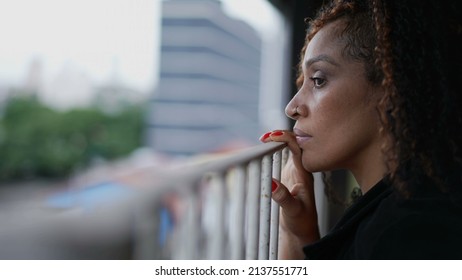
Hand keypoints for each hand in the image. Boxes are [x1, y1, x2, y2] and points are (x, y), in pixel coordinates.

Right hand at [260, 130, 319, 258]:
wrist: (302, 230)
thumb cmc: (302, 222)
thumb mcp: (293, 211)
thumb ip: (283, 198)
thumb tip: (272, 183)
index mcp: (304, 174)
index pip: (297, 148)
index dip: (285, 138)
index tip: (270, 137)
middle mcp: (300, 169)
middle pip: (293, 143)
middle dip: (280, 135)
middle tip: (264, 138)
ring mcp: (293, 171)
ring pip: (288, 148)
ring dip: (277, 141)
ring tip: (264, 140)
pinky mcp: (287, 175)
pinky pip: (282, 156)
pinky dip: (274, 149)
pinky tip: (265, 149)